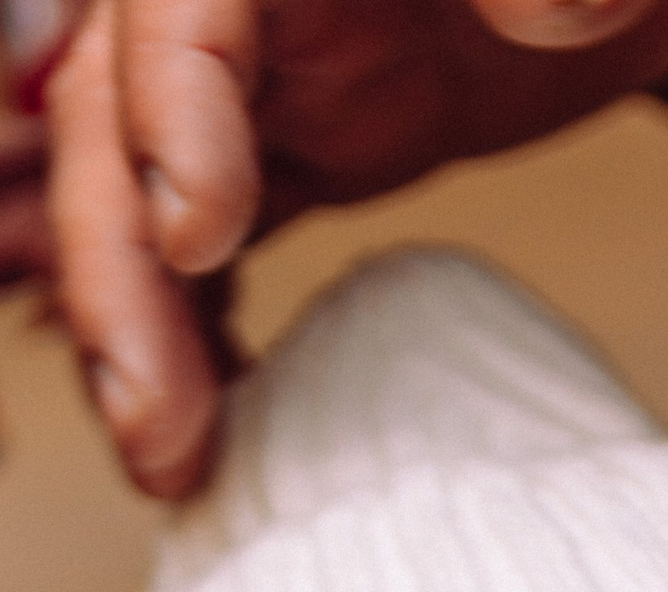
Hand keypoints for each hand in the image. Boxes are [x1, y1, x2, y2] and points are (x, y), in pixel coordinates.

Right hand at [27, 0, 667, 498]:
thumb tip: (548, 12)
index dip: (170, 107)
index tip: (197, 233)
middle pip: (123, 115)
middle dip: (119, 272)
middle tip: (153, 423)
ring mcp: (274, 68)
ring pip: (144, 192)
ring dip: (139, 332)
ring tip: (171, 470)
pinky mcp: (309, 139)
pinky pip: (214, 238)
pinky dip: (199, 333)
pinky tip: (217, 435)